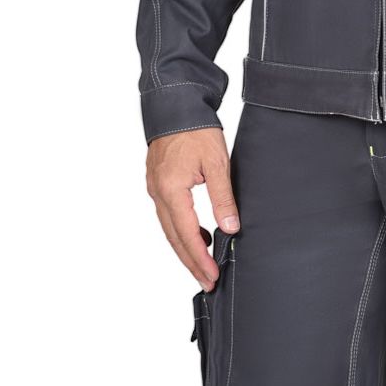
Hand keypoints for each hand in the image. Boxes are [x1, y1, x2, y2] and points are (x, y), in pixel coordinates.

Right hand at [145, 126, 238, 285]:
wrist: (175, 103)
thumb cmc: (196, 129)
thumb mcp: (217, 163)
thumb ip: (223, 198)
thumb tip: (231, 228)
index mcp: (171, 190)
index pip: (187, 235)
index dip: (200, 258)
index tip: (212, 276)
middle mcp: (158, 193)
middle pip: (174, 238)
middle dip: (191, 262)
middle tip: (208, 282)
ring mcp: (155, 188)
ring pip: (170, 229)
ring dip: (186, 248)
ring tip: (204, 266)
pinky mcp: (158, 183)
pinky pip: (169, 215)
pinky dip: (183, 230)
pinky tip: (200, 235)